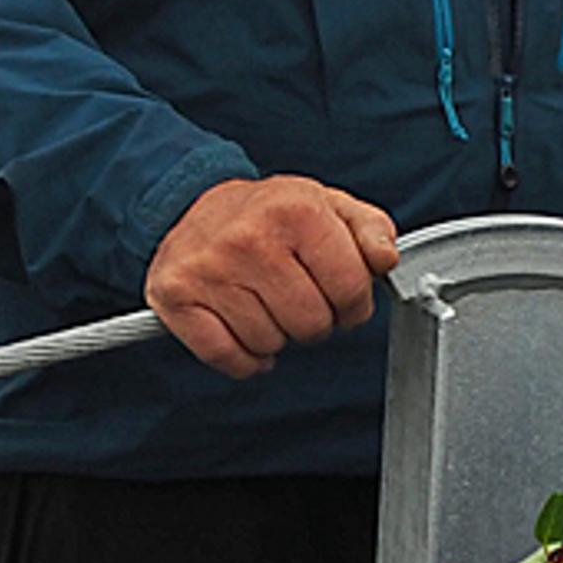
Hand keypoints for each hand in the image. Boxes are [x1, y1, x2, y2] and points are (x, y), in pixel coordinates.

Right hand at [146, 175, 401, 379]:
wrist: (193, 204)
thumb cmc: (270, 214)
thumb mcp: (330, 206)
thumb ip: (372, 231)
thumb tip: (386, 259)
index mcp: (296, 211)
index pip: (351, 289)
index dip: (355, 305)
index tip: (344, 300)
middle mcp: (249, 238)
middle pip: (311, 324)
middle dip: (316, 322)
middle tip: (301, 300)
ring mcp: (209, 269)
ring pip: (270, 343)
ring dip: (277, 336)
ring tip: (267, 304)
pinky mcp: (176, 297)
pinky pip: (227, 357)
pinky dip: (244, 359)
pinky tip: (246, 331)